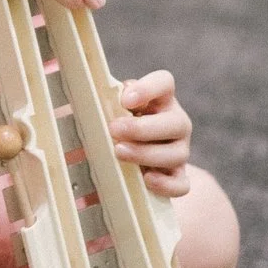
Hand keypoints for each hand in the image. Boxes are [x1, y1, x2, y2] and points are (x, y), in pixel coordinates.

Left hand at [109, 68, 193, 197]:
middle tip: (114, 129)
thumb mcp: (110, 111)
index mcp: (160, 100)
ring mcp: (180, 150)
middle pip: (176, 122)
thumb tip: (85, 103)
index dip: (148, 88)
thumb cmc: (116, 127)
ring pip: (178, 153)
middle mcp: (175, 123)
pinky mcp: (178, 176)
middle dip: (143, 128)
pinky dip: (166, 184)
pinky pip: (181, 184)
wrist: (132, 158)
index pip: (164, 82)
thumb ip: (105, 104)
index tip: (125, 100)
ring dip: (147, 153)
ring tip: (119, 152)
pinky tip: (145, 179)